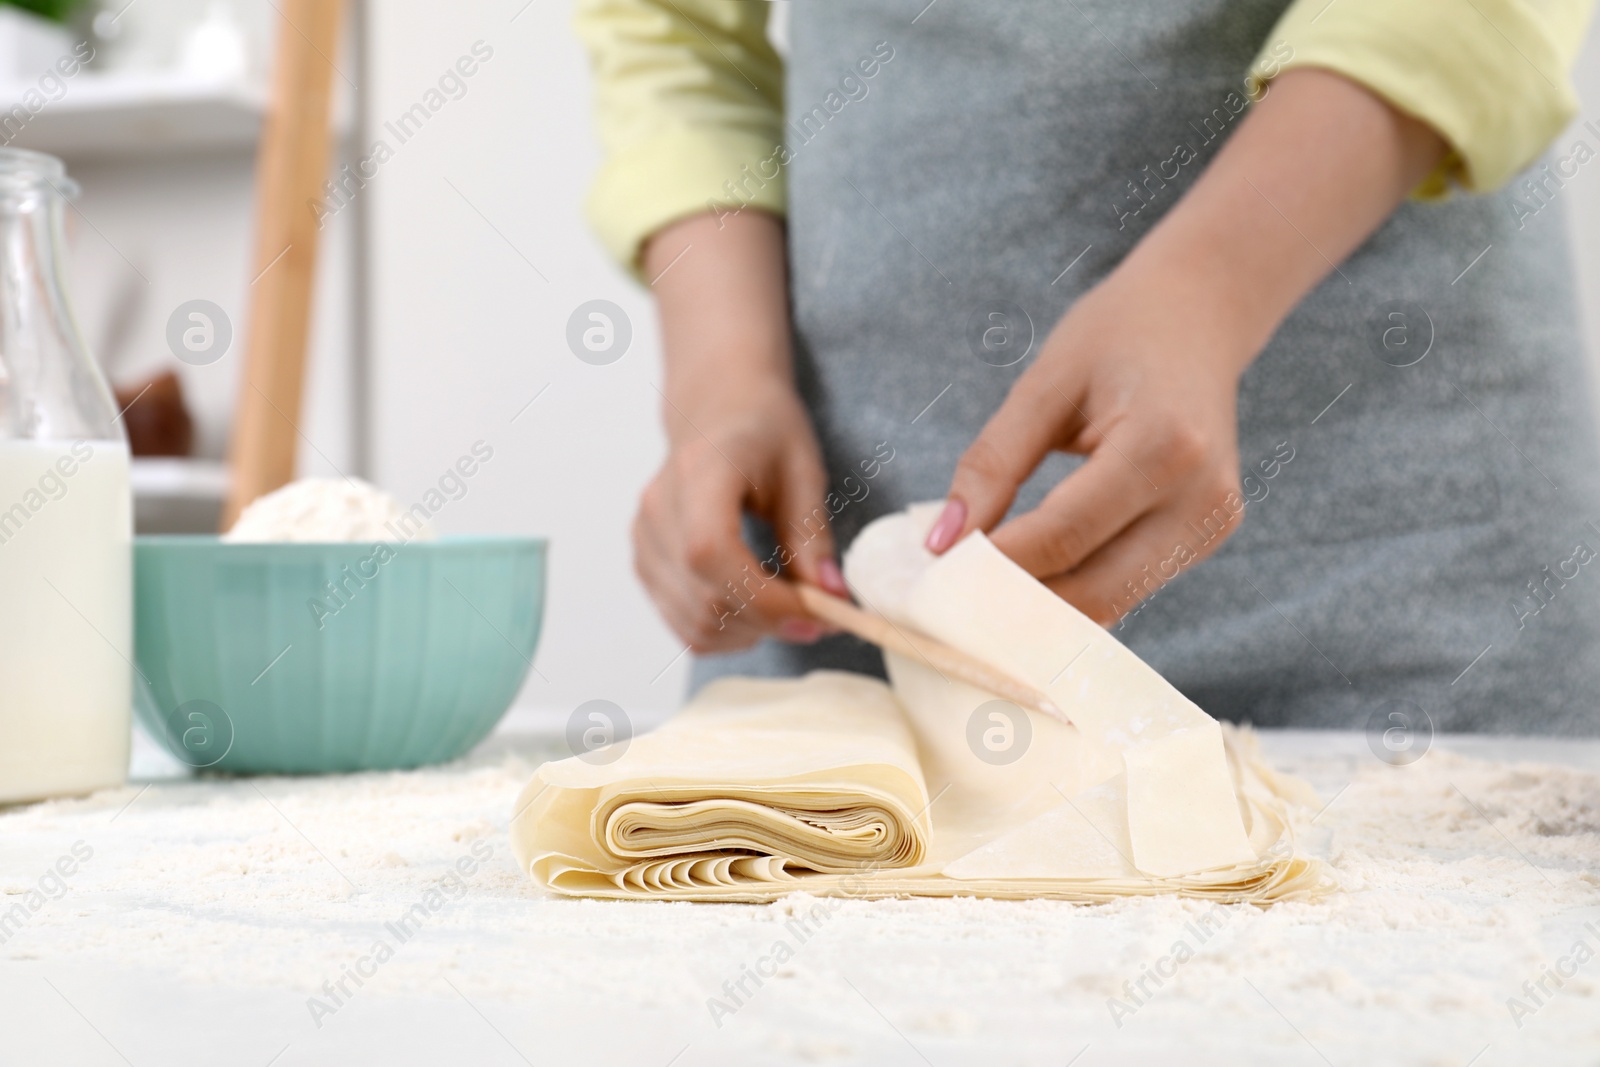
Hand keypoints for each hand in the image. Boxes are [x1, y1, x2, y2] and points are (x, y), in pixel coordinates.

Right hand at [634, 379, 846, 650]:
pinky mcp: (644, 563)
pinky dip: (729, 633)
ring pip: (695, 624)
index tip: (815, 614)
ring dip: (751, 633)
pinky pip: (685, 625)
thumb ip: (812, 535)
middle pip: (704, 598)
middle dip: (770, 621)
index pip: (710, 553)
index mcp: (699, 470)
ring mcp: (644, 539)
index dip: (762, 599)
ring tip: (789, 607)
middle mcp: (658, 508)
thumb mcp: (802, 471)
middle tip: (820, 615)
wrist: (717, 411)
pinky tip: (757, 607)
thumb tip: (831, 599)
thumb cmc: (764, 432)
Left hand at [927, 69, 1445, 623]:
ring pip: (1111, 604)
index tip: (934, 575)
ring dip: (1040, 609)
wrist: (1200, 314)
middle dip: (1013, 606)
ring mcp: (1212, 525)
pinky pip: (1127, 586)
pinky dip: (1073, 589)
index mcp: (1163, 445)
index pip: (1062, 535)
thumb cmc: (1116, 335)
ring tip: (977, 591)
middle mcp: (1202, 498)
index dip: (992, 567)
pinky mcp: (1208, 538)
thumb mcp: (1043, 385)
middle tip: (946, 597)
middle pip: (1092, 591)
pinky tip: (1027, 576)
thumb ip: (991, 465)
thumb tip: (942, 543)